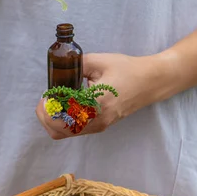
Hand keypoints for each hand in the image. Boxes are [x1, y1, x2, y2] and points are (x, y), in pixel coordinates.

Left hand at [35, 53, 162, 139]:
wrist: (150, 82)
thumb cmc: (127, 69)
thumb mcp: (98, 61)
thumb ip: (74, 65)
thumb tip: (57, 69)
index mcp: (95, 105)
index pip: (60, 118)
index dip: (46, 109)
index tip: (46, 94)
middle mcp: (97, 121)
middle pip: (58, 131)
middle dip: (46, 116)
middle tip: (47, 98)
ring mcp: (99, 126)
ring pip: (65, 134)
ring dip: (54, 120)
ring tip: (55, 101)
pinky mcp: (101, 126)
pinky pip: (75, 130)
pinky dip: (64, 121)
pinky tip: (66, 105)